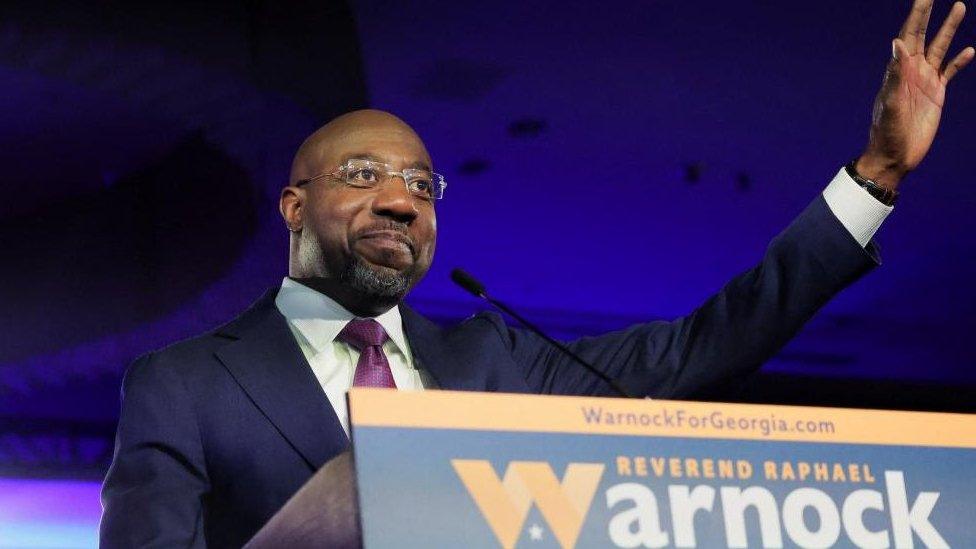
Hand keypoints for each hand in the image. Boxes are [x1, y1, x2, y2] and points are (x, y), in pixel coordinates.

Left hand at [858, 0, 973, 189]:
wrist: (895, 156)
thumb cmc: (887, 132)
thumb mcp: (890, 103)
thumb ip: (894, 74)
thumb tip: (897, 43)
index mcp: (898, 71)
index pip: (908, 35)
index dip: (916, 15)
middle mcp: (911, 71)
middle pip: (922, 35)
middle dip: (928, 13)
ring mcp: (925, 81)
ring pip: (940, 48)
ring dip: (949, 28)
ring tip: (959, 6)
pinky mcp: (937, 93)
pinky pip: (950, 71)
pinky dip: (960, 60)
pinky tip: (971, 49)